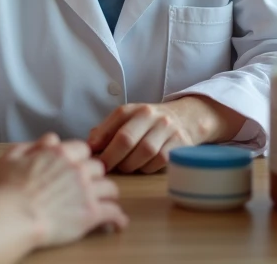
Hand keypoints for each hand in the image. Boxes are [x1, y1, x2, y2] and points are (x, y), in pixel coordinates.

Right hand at [0, 139, 127, 247]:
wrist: (10, 214)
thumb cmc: (5, 188)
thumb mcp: (13, 156)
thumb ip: (34, 145)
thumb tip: (50, 141)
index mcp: (60, 153)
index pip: (83, 149)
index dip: (82, 158)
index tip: (80, 165)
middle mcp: (77, 169)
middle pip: (98, 167)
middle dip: (96, 175)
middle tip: (92, 184)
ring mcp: (86, 191)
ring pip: (110, 188)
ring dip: (108, 194)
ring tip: (106, 202)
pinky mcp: (91, 213)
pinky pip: (114, 213)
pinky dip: (117, 219)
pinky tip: (117, 223)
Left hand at [88, 101, 203, 173]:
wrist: (186, 118)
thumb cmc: (149, 124)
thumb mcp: (128, 120)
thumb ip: (108, 130)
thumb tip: (90, 145)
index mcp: (135, 109)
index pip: (115, 121)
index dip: (100, 139)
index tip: (90, 153)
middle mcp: (152, 116)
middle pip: (127, 138)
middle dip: (111, 156)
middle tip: (104, 167)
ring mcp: (168, 129)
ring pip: (144, 151)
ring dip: (130, 164)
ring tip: (124, 167)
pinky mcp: (181, 143)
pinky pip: (160, 160)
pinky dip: (148, 167)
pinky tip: (142, 167)